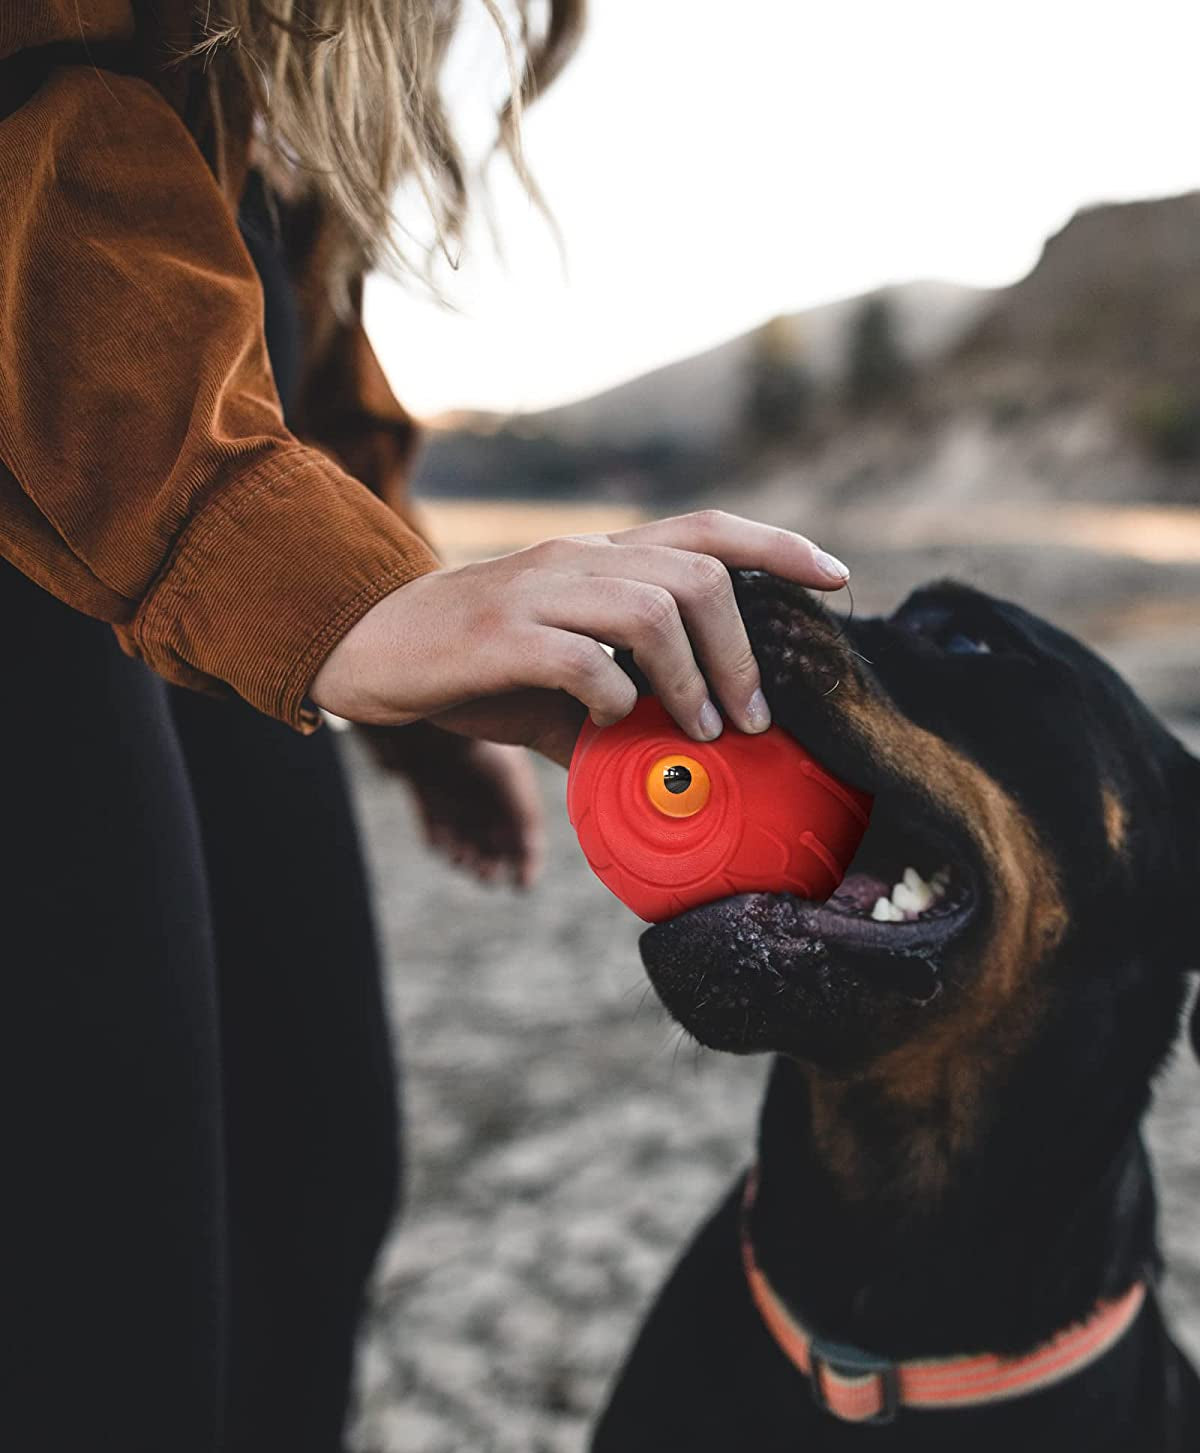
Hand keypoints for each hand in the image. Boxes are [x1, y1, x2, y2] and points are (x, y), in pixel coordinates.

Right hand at [310, 510, 849, 764]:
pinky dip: (616, 698)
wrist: (367, 648)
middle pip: (699, 574)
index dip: (779, 546)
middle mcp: (577, 558)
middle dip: (745, 649)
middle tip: (753, 718)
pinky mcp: (500, 634)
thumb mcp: (555, 681)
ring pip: (652, 608)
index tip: (837, 578)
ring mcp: (539, 590)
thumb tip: (677, 762)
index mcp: (598, 558)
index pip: (707, 530)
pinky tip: (611, 725)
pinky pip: (583, 659)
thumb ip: (617, 706)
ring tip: (702, 732)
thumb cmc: (470, 666)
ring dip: (693, 677)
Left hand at [358, 724, 544, 885]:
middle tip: (487, 875)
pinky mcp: (422, 785)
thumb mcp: (509, 778)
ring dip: (466, 854)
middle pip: (495, 835)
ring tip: (464, 859)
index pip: (527, 829)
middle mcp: (485, 786)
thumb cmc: (470, 739)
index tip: (522, 884)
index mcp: (513, 782)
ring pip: (463, 832)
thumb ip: (525, 818)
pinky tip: (440, 844)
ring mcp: (454, 786)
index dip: (528, 858)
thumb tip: (532, 862)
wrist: (421, 705)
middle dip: (494, 860)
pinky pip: (432, 821)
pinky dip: (437, 839)